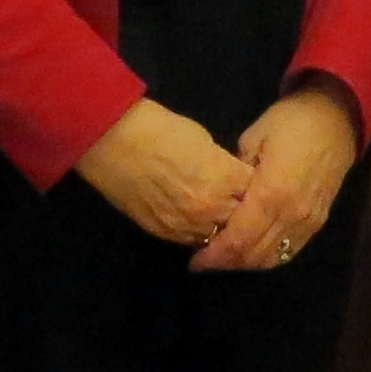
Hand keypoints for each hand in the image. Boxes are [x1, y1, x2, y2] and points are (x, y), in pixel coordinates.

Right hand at [74, 97, 254, 246]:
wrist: (115, 141)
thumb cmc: (161, 130)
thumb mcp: (204, 141)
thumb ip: (223, 165)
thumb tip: (230, 176)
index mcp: (224, 179)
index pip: (256, 193)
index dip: (255, 188)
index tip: (252, 185)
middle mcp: (210, 208)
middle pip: (240, 220)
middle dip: (242, 211)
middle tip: (238, 202)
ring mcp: (186, 225)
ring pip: (217, 237)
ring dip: (220, 227)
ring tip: (218, 214)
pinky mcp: (164, 233)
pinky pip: (191, 241)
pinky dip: (197, 233)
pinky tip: (197, 221)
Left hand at [193, 80, 364, 274]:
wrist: (338, 117)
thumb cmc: (292, 121)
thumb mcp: (253, 138)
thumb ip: (236, 174)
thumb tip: (222, 197)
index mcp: (272, 193)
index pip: (239, 239)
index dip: (215, 255)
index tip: (195, 261)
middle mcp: (291, 215)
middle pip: (255, 255)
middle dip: (227, 263)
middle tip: (205, 260)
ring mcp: (309, 221)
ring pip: (274, 257)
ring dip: (247, 262)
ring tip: (225, 256)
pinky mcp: (319, 221)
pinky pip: (291, 249)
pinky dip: (269, 255)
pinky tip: (253, 249)